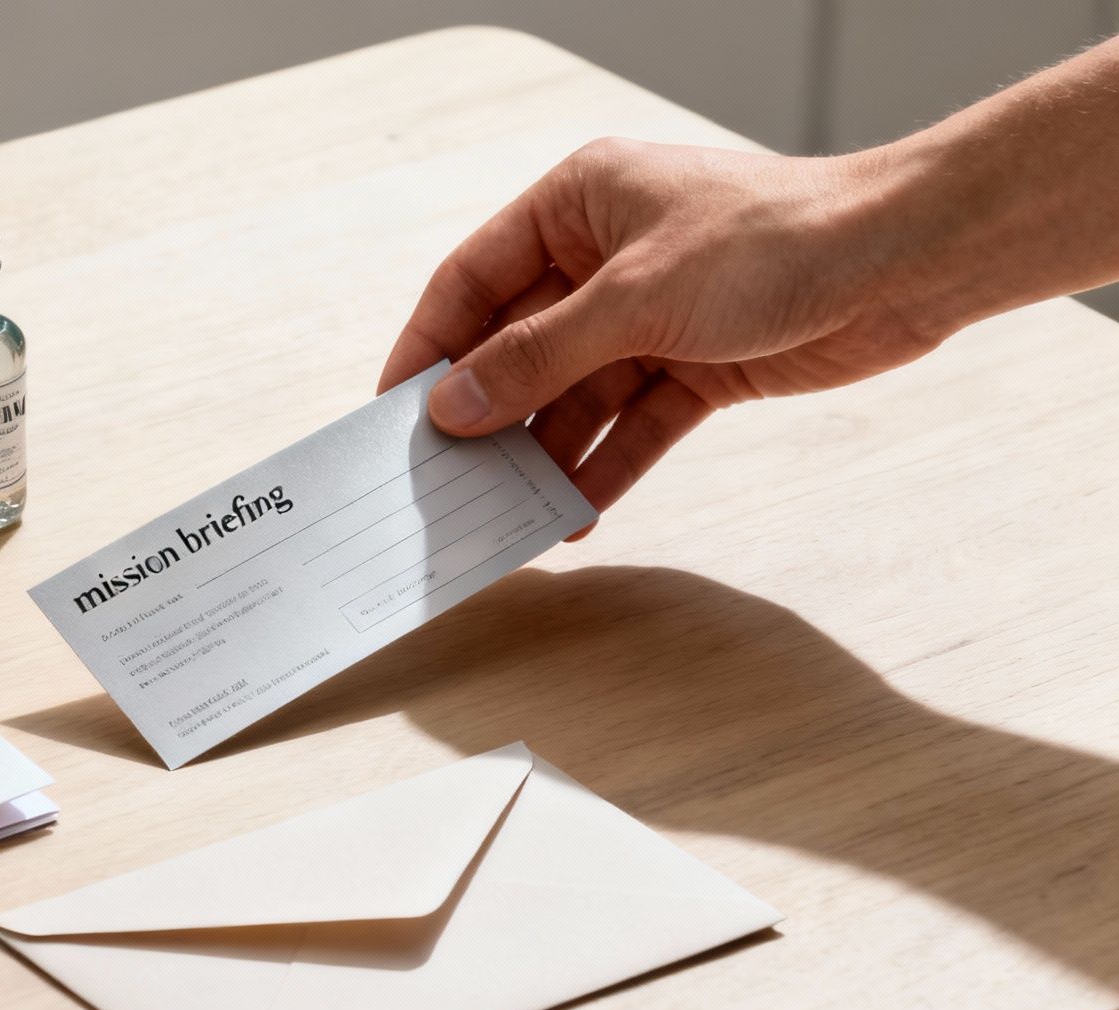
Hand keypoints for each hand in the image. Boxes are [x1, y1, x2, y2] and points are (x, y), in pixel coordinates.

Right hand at [378, 138, 945, 523]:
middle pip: (520, 345)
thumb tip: (455, 406)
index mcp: (577, 204)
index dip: (429, 346)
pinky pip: (633, 424)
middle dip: (488, 412)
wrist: (907, 262)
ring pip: (574, 395)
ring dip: (545, 451)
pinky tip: (576, 512)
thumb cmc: (775, 241)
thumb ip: (537, 358)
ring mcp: (652, 315)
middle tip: (443, 477)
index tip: (394, 411)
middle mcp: (606, 258)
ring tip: (505, 510)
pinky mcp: (698, 365)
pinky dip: (606, 465)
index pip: (472, 280)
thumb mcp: (634, 299)